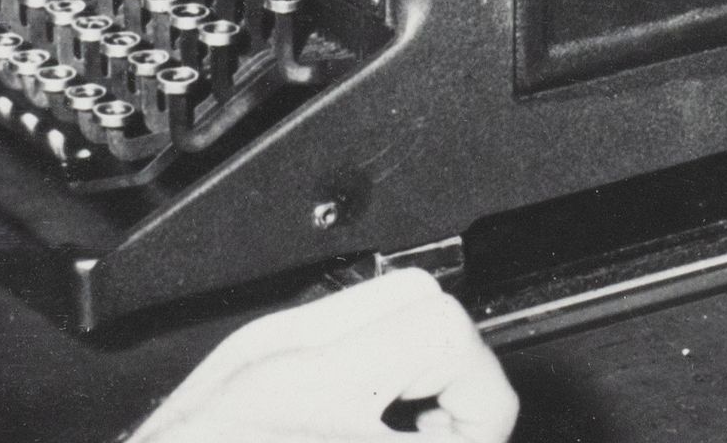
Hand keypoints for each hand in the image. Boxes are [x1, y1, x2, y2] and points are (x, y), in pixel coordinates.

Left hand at [130, 269, 516, 442]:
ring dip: (416, 369)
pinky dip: (371, 374)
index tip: (477, 440)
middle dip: (456, 368)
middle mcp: (281, 351)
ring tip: (411, 434)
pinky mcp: (240, 364)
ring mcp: (256, 352)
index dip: (485, 399)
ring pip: (377, 308)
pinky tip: (363, 427)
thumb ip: (421, 440)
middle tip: (450, 432)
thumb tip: (467, 431)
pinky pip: (332, 337)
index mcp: (312, 387)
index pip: (445, 331)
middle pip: (419, 297)